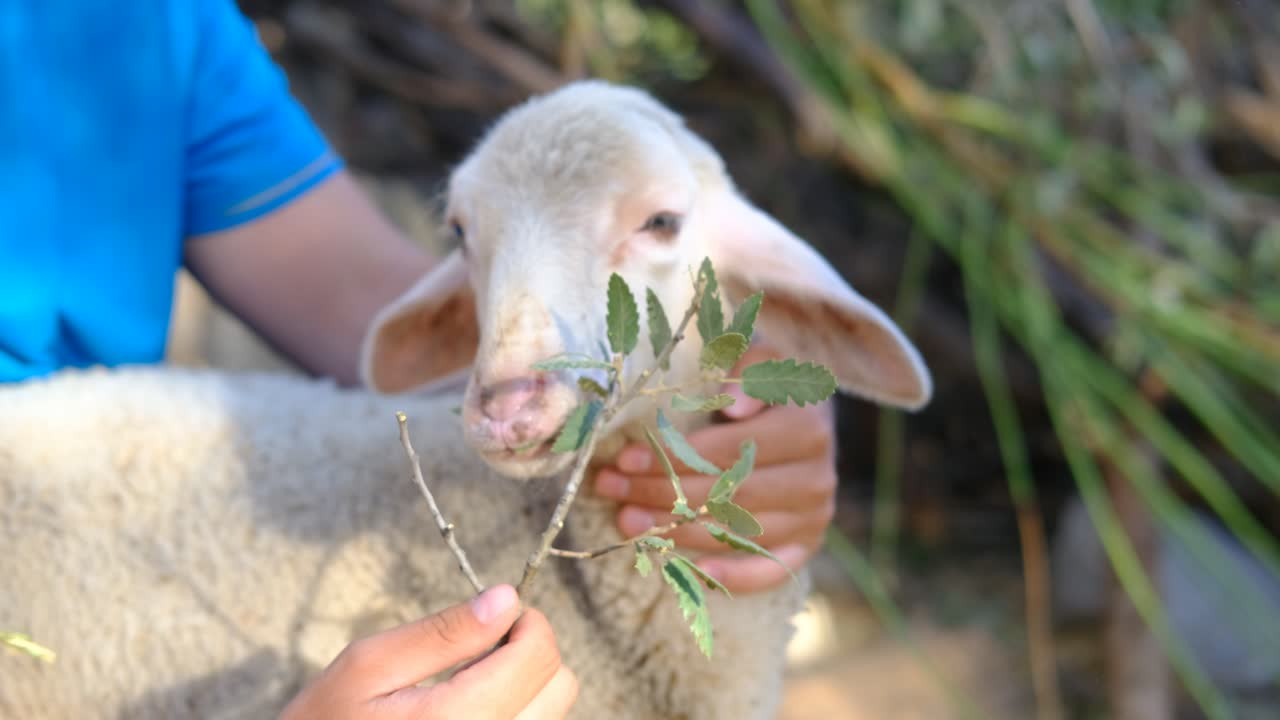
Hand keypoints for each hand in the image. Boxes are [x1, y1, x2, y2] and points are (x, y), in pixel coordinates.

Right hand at [280, 584, 577, 719]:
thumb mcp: (368, 666)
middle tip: (485, 646)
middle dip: (532, 651)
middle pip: (561, 685)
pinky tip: (476, 709)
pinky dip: (518, 712)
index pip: (539, 657)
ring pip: (554, 712)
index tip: (500, 616)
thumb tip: (506, 599)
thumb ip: (442, 633)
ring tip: (474, 682)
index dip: (528, 622)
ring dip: (528, 685)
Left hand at [594, 343, 836, 593]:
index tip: (625, 457)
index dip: (674, 456)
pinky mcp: (806, 547)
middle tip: (611, 489)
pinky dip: (734, 577)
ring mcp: (813, 517)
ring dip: (677, 531)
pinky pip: (770, 571)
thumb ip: (749, 365)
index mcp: (807, 427)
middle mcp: (816, 477)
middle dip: (662, 493)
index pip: (731, 450)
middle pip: (728, 494)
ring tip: (626, 523)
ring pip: (738, 532)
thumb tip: (738, 405)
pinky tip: (693, 572)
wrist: (806, 416)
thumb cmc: (765, 383)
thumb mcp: (759, 358)